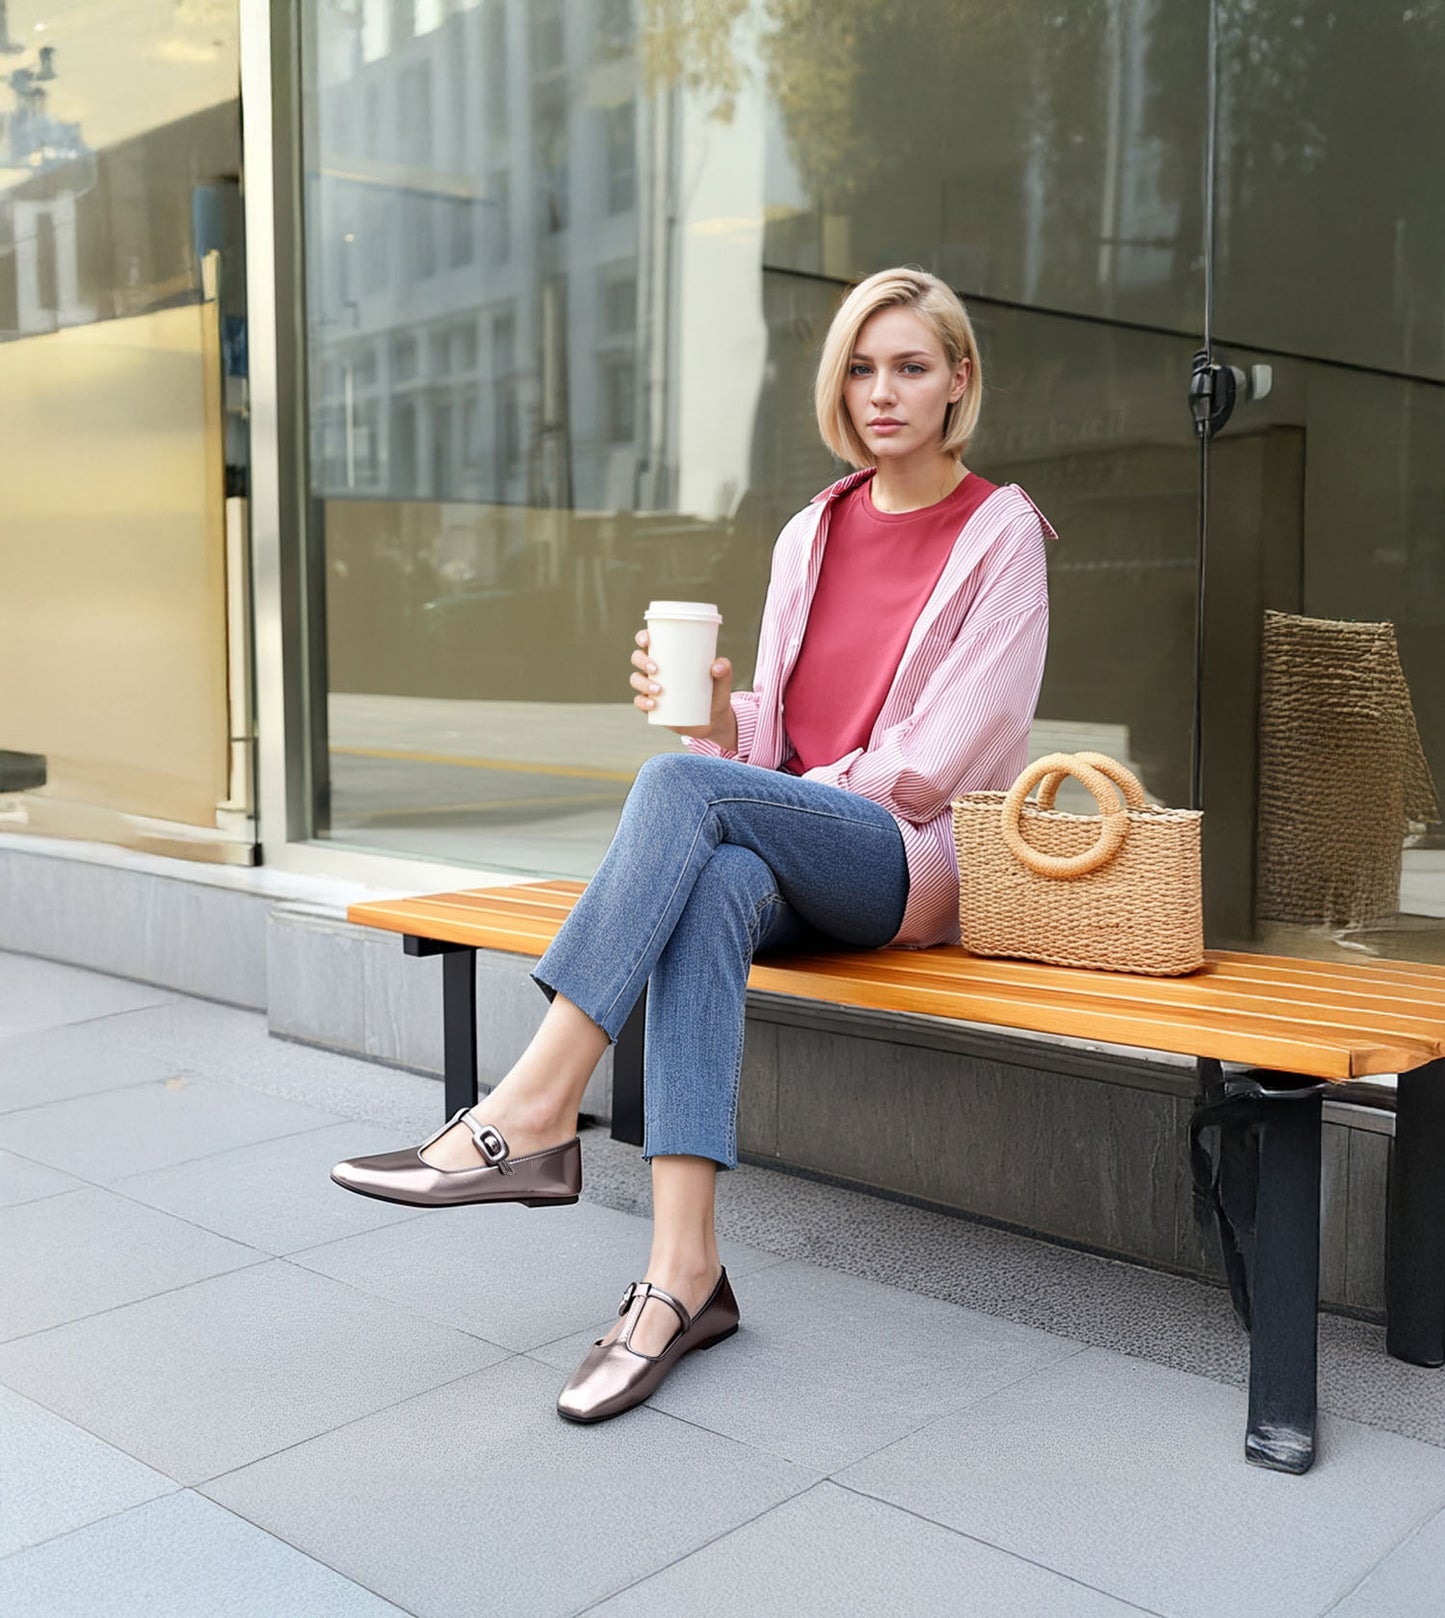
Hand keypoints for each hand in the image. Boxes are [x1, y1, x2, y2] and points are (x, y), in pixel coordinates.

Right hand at [631, 629, 738, 749]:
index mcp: (669, 656)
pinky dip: (642, 703)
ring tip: (658, 690)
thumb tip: (717, 666)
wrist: (714, 720)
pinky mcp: (652, 707)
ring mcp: (652, 688)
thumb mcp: (722, 680)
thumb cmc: (715, 692)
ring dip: (642, 683)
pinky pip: (639, 702)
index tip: (647, 641)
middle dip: (642, 661)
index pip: (649, 641)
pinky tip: (653, 704)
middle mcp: (656, 669)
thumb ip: (724, 669)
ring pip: (636, 679)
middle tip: (656, 669)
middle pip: (638, 658)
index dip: (643, 637)